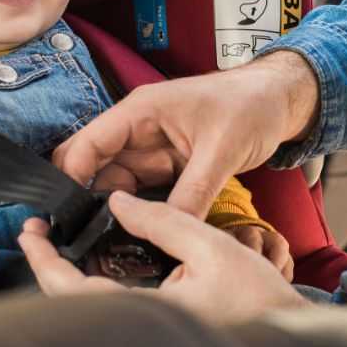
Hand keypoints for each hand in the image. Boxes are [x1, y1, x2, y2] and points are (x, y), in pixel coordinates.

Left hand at [18, 192, 310, 323]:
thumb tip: (118, 201)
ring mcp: (147, 332)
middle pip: (73, 303)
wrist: (288, 329)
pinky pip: (112, 307)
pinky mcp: (157, 329)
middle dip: (50, 266)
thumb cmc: (257, 294)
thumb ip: (162, 220)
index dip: (45, 260)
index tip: (31, 232)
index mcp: (147, 312)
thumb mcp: (211, 245)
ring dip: (70, 274)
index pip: (74, 290)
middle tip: (39, 232)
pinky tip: (98, 258)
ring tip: (62, 239)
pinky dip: (95, 282)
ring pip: (90, 306)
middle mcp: (140, 327)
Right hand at [54, 51, 319, 217]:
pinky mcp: (167, 166)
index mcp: (141, 112)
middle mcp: (138, 130)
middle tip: (84, 240)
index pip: (88, 144)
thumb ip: (193, 192)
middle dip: (85, 201)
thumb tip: (170, 230)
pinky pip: (142, 192)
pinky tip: (137, 236)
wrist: (279, 101)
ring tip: (108, 245)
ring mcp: (152, 149)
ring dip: (113, 211)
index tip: (66, 218)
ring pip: (116, 185)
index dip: (71, 179)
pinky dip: (138, 212)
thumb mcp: (222, 151)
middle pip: (94, 168)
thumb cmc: (250, 106)